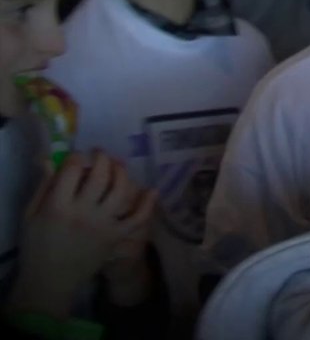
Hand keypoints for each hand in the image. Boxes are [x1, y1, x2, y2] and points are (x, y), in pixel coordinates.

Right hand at [7, 152, 153, 316]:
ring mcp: (103, 224)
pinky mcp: (116, 236)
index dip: (77, 157)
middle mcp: (83, 212)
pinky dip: (148, 204)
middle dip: (102, 158)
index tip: (79, 156)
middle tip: (100, 154)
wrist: (50, 281)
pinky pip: (138, 218)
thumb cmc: (37, 245)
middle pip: (100, 176)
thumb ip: (44, 186)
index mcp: (57, 207)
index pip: (73, 170)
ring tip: (118, 166)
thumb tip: (51, 159)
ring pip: (121, 190)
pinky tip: (152, 190)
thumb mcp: (32, 215)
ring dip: (122, 173)